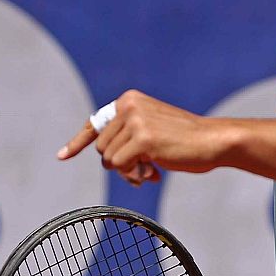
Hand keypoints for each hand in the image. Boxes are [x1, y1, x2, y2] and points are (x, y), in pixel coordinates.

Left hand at [57, 91, 224, 185]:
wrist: (213, 140)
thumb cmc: (184, 141)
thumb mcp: (151, 129)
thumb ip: (128, 137)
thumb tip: (107, 160)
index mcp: (129, 100)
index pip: (96, 123)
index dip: (78, 142)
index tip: (62, 156)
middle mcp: (128, 105)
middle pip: (102, 147)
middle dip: (119, 164)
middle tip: (143, 169)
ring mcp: (135, 120)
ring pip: (110, 158)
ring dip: (128, 171)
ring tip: (151, 170)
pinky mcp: (143, 138)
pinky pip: (121, 166)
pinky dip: (134, 175)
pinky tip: (154, 172)